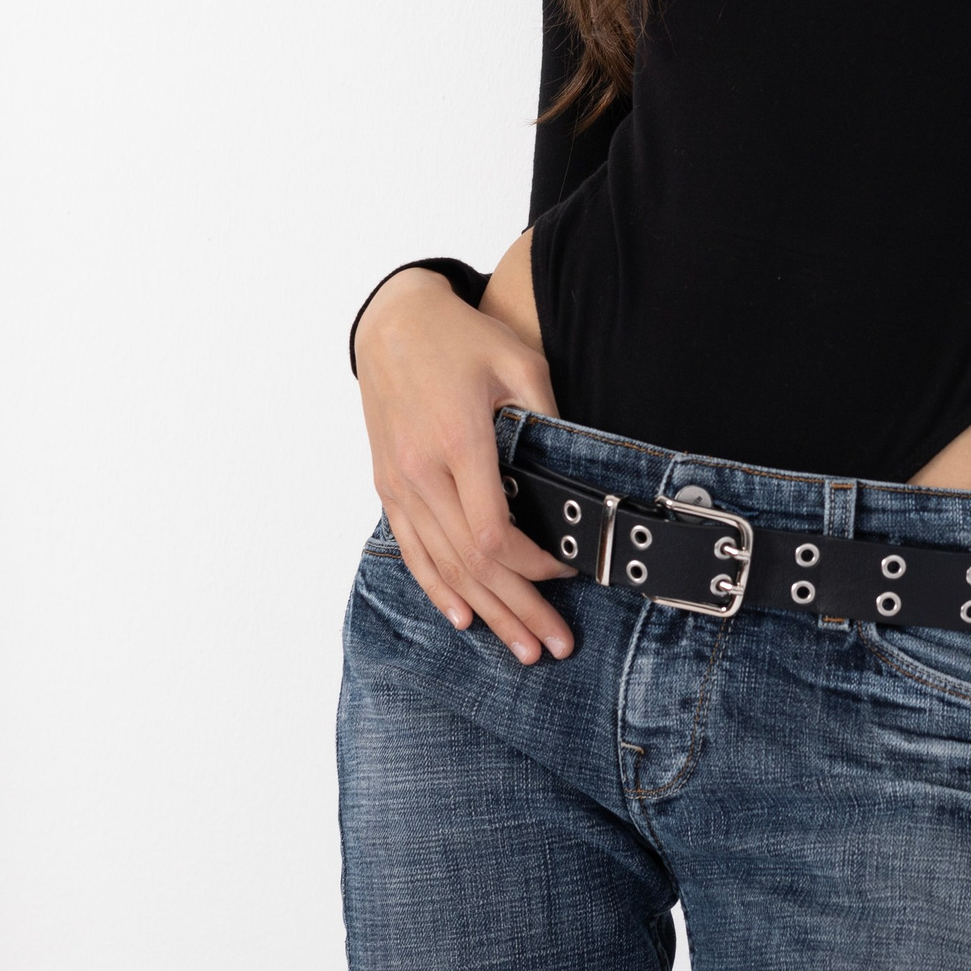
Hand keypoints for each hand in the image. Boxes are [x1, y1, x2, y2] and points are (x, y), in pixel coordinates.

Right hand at [355, 250, 574, 664]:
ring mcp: (399, 484)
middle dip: (518, 609)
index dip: (533, 565)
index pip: (492, 532)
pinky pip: (412, 550)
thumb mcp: (519, 360)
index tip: (569, 571)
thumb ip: (549, 415)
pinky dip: (438, 589)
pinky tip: (464, 618)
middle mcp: (421, 472)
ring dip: (485, 612)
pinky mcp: (387, 487)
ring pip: (442, 567)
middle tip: (556, 647)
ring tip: (522, 647)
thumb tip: (583, 469)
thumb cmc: (462, 339)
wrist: (393, 323)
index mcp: (457, 442)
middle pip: (471, 563)